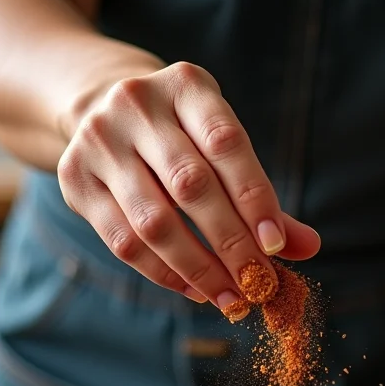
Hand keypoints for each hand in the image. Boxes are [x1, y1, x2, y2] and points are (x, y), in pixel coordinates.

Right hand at [57, 62, 320, 315]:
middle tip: (258, 283)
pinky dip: (165, 274)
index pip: (226, 144)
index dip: (254, 197)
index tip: (276, 246)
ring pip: (154, 221)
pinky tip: (195, 291)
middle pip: (190, 186)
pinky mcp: (74, 179)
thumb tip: (310, 247)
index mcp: (187, 86)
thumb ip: (261, 196)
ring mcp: (99, 141)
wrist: (101, 107)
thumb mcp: (221, 148)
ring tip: (232, 299)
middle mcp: (137, 105)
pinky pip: (123, 241)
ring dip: (199, 269)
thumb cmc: (183, 138)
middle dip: (231, 244)